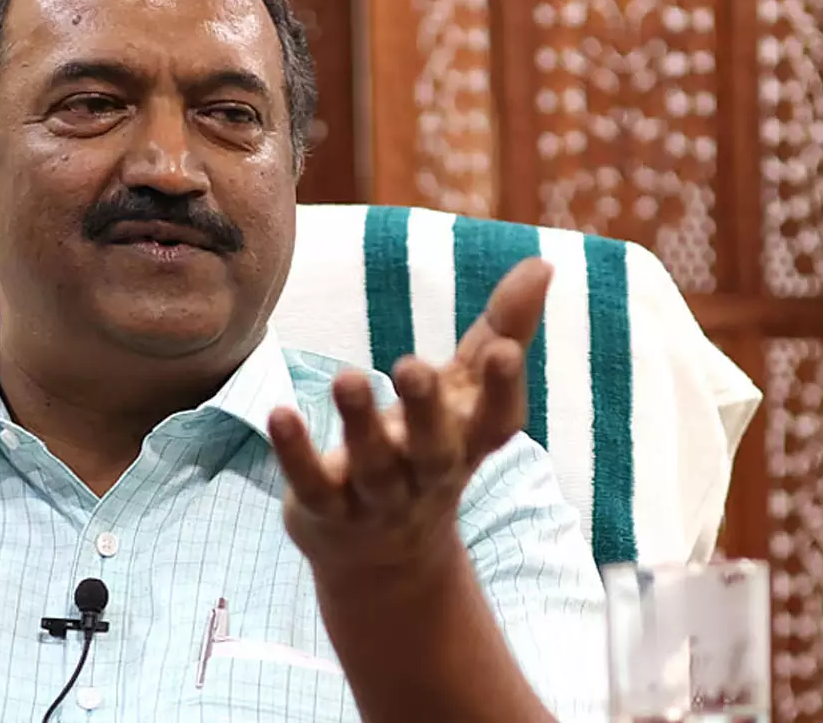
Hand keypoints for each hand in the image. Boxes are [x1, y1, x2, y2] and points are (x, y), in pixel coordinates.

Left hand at [268, 257, 551, 586]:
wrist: (385, 561)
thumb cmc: (431, 447)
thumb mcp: (467, 392)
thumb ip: (503, 329)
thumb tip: (543, 262)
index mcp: (467, 442)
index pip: (496, 423)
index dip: (503, 391)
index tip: (504, 351)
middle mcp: (427, 473)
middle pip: (433, 448)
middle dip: (425, 410)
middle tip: (411, 366)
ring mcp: (377, 497)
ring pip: (372, 466)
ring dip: (359, 423)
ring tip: (346, 378)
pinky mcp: (326, 509)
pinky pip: (312, 484)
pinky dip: (297, 453)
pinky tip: (279, 413)